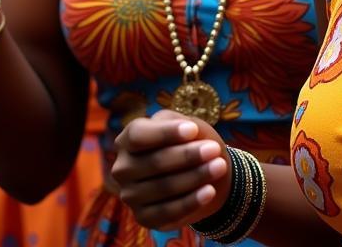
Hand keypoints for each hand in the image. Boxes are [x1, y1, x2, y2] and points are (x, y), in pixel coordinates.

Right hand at [111, 109, 231, 230]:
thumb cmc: (187, 141)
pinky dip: (191, 201)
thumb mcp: (181, 124)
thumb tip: (186, 131)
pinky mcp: (143, 217)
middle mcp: (122, 169)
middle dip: (187, 155)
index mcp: (126, 140)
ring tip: (219, 166)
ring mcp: (130, 195)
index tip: (193, 130)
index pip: (139, 135)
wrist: (195, 171)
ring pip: (163, 187)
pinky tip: (209, 191)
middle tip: (214, 149)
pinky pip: (167, 212)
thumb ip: (178, 123)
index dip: (165, 132)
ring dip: (194, 177)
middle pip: (154, 162)